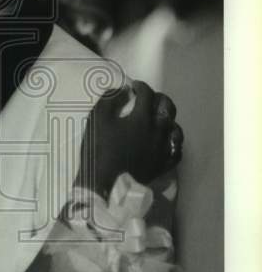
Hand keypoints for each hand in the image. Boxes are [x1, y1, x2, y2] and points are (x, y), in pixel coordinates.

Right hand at [76, 79, 182, 198]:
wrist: (106, 184)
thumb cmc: (99, 150)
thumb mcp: (97, 120)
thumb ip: (110, 100)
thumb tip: (123, 90)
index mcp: (142, 118)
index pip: (147, 94)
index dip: (140, 87)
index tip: (133, 87)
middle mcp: (158, 130)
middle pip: (168, 107)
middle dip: (159, 98)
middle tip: (149, 99)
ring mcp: (163, 148)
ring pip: (175, 128)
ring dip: (168, 120)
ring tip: (159, 120)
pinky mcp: (164, 164)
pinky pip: (176, 150)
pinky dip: (172, 142)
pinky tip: (166, 142)